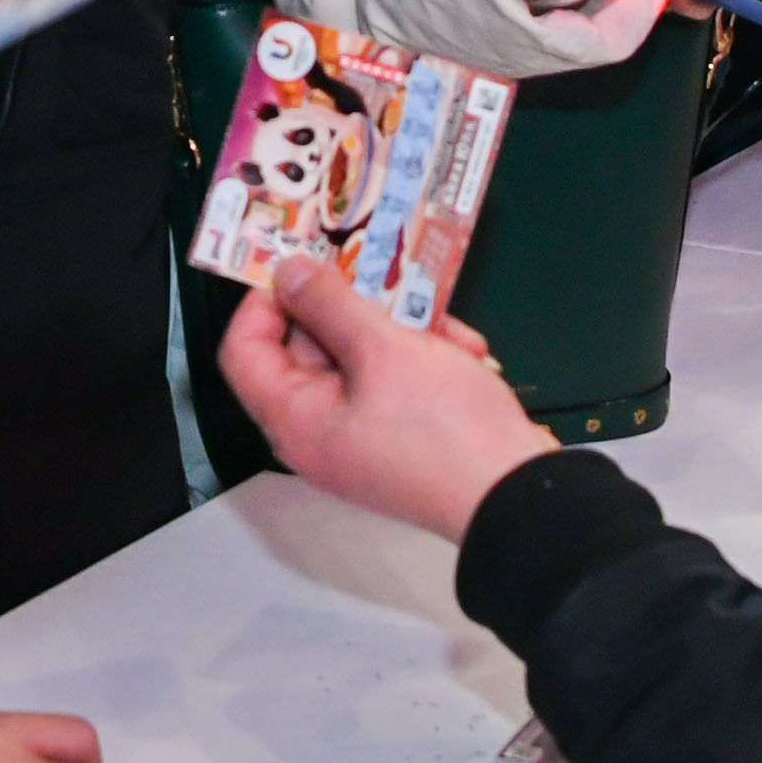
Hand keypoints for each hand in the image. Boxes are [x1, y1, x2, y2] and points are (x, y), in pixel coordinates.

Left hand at [221, 258, 554, 542]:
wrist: (517, 496)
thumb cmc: (442, 425)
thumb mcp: (384, 349)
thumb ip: (329, 303)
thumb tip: (284, 271)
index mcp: (294, 419)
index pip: (244, 351)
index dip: (265, 301)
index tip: (305, 266)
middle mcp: (318, 431)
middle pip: (311, 348)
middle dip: (361, 311)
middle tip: (399, 283)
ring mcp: (362, 435)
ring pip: (365, 356)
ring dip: (409, 333)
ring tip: (450, 332)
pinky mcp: (402, 435)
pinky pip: (398, 381)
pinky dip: (430, 359)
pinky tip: (469, 355)